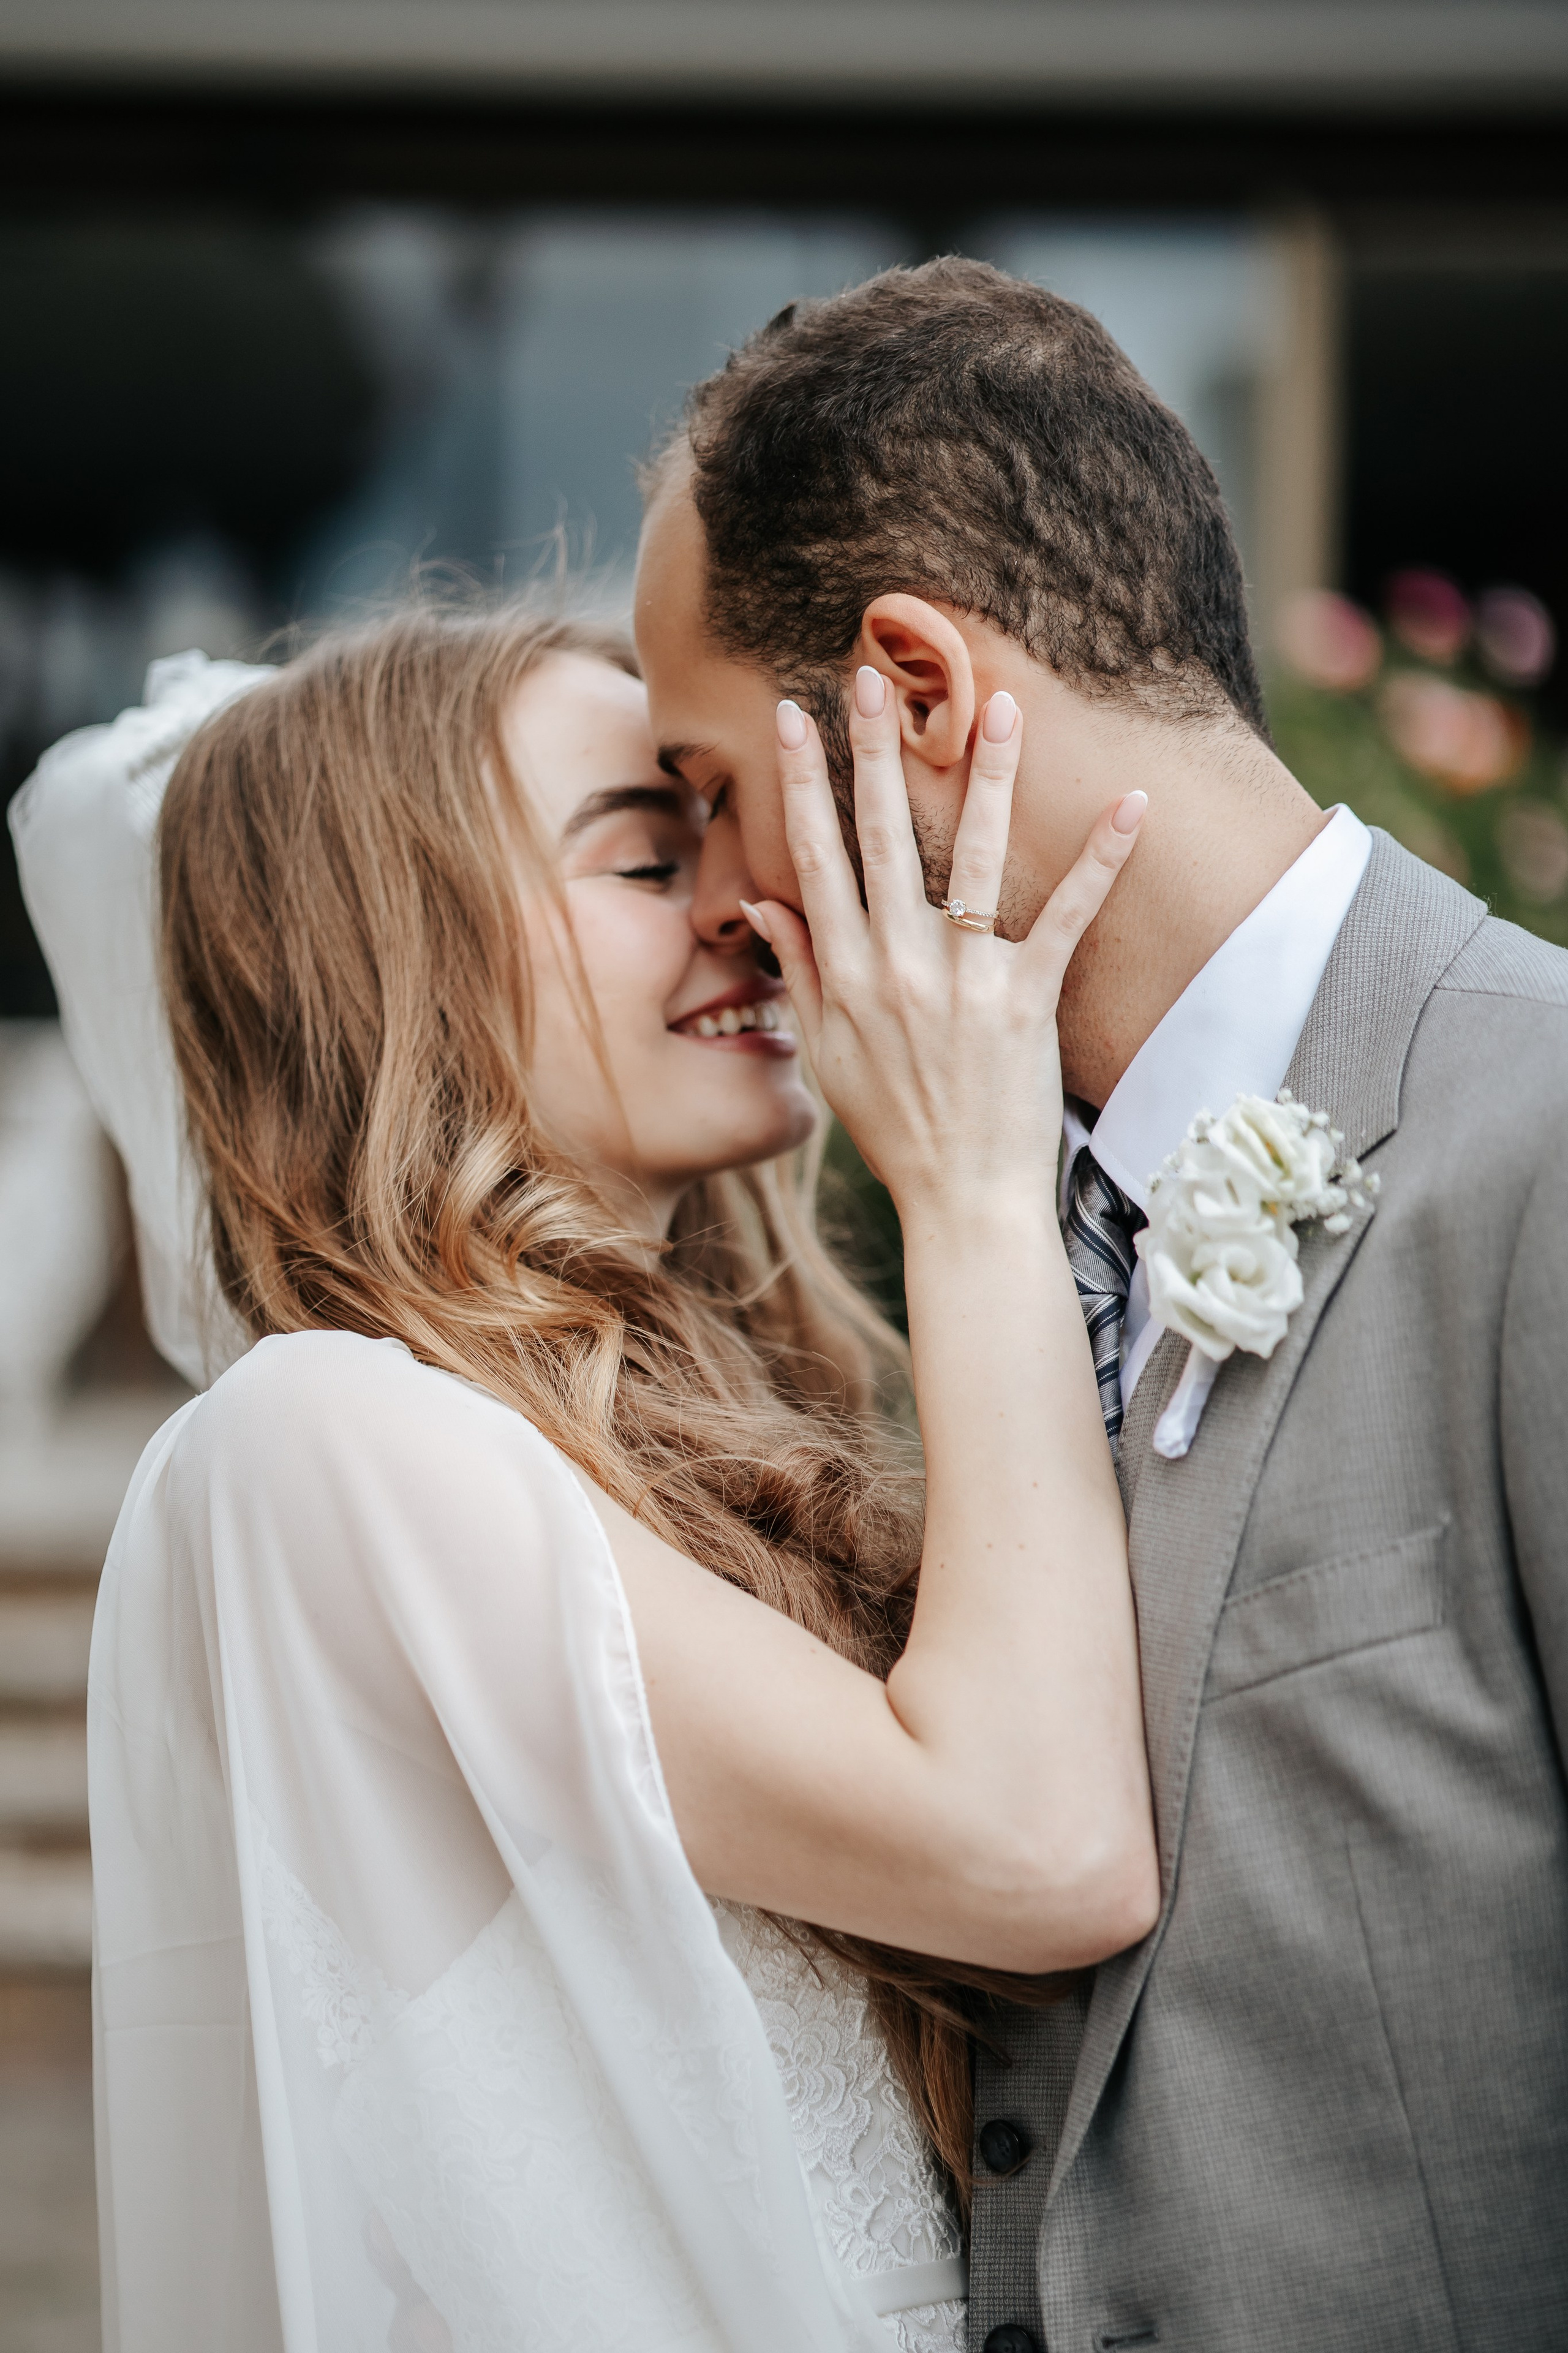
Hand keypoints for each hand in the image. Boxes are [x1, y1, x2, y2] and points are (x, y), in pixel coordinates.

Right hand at [743, 667, 1145, 1221]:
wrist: (962, 1201)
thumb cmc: (895, 1130)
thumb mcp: (827, 1055)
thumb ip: (801, 972)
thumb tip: (766, 906)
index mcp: (847, 975)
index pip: (815, 858)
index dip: (801, 783)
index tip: (790, 716)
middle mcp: (897, 967)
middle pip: (880, 838)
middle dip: (873, 751)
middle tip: (871, 675)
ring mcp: (963, 981)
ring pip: (970, 859)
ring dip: (984, 777)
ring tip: (997, 704)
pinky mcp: (1027, 1001)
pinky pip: (1066, 917)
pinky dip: (1099, 861)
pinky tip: (1129, 805)